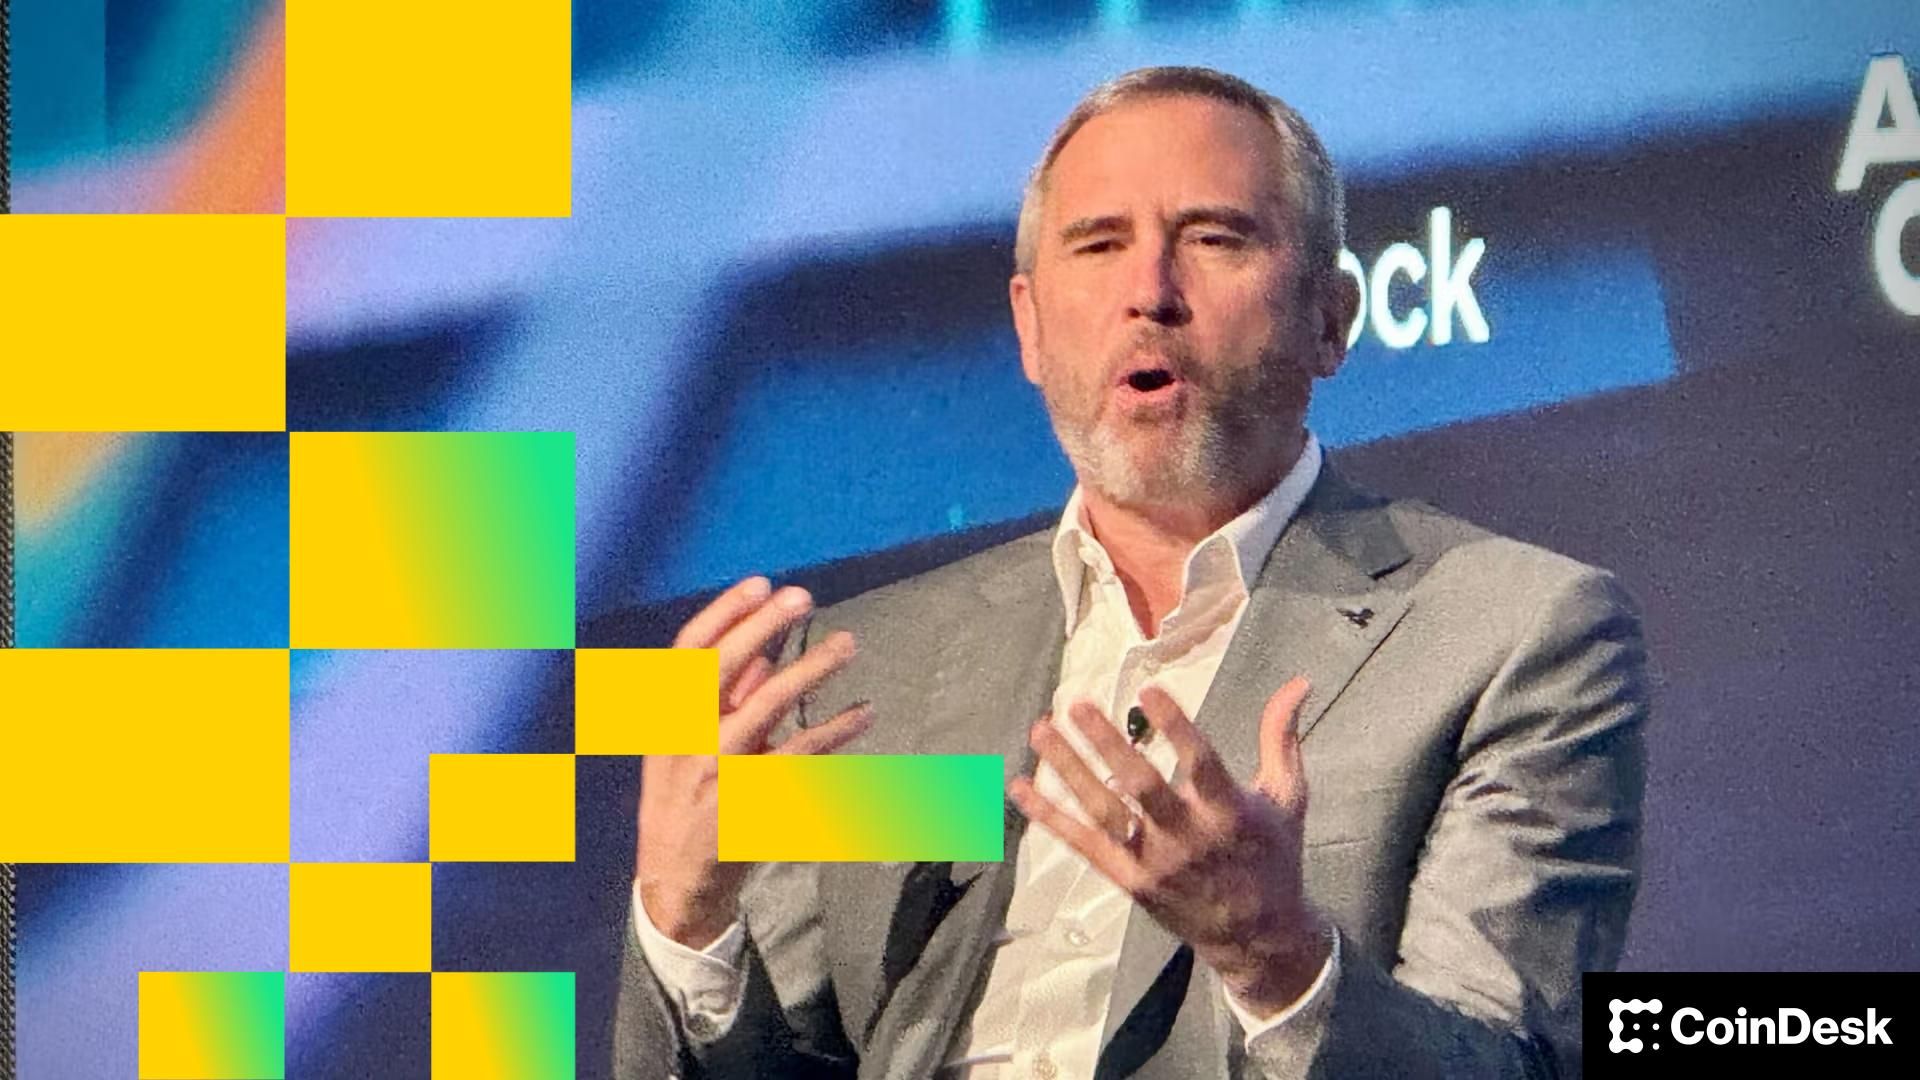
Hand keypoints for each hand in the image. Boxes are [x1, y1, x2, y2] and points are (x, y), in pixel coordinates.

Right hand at [636, 575, 872, 948]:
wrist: (675, 882)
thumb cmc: (684, 799)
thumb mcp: (686, 745)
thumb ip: (724, 700)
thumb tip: (760, 652)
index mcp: (660, 717)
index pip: (685, 652)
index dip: (723, 613)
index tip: (760, 583)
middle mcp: (681, 739)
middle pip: (719, 668)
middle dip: (760, 626)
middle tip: (802, 596)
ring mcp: (716, 770)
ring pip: (767, 707)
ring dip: (810, 669)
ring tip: (847, 643)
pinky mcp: (752, 801)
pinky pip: (801, 757)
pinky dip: (835, 730)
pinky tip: (863, 711)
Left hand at [1007, 678, 1332, 1016]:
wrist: (1258, 937)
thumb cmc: (1273, 857)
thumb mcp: (1289, 798)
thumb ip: (1283, 738)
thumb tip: (1298, 683)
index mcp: (1229, 814)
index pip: (1199, 763)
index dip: (1175, 726)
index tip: (1149, 687)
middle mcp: (1188, 838)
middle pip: (1140, 787)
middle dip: (1107, 744)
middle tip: (1079, 705)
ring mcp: (1154, 862)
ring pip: (1103, 812)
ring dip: (1068, 770)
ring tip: (1041, 729)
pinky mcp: (1130, 880)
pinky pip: (1083, 845)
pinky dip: (1050, 817)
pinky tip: (1019, 788)